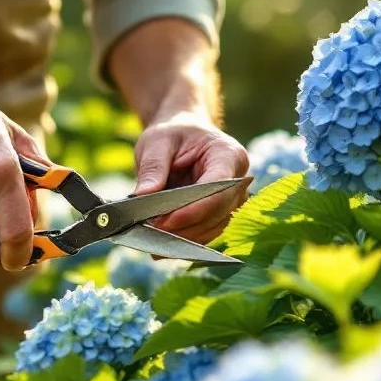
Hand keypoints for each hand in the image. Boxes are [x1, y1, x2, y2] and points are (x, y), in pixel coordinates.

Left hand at [132, 110, 249, 243]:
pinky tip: (161, 246)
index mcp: (229, 155)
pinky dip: (184, 241)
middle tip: (150, 233)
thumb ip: (153, 168)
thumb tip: (142, 196)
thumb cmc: (173, 134)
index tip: (162, 221)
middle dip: (184, 228)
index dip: (192, 210)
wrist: (184, 136)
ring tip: (152, 242)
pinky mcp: (222, 215)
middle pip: (217, 214)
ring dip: (183, 239)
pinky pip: (206, 234)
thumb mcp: (157, 142)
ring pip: (213, 229)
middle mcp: (238, 181)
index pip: (217, 190)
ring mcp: (233, 201)